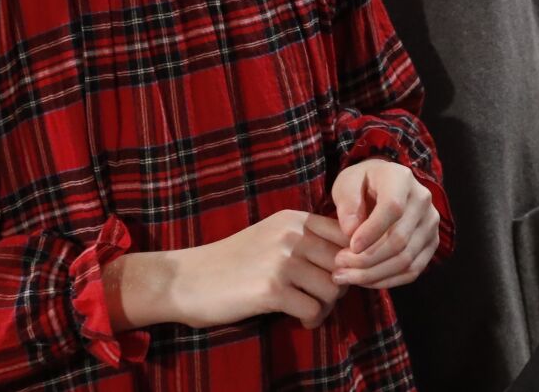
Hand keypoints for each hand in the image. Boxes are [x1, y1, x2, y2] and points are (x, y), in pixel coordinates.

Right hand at [105, 210, 350, 330]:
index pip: (346, 235)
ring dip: (326, 306)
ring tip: (309, 310)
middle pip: (343, 264)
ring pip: (333, 289)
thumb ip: (307, 241)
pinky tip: (300, 320)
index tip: (336, 276)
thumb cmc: (232, 263)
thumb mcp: (272, 238)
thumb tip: (351, 260)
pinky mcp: (271, 290)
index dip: (349, 260)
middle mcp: (291, 235)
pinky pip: (313, 309)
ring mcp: (281, 261)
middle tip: (320, 298)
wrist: (187, 280)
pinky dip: (311, 320)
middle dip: (339, 286)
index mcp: (293, 219)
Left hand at [328, 159, 440, 289]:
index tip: (350, 247)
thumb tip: (351, 231)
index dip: (372, 231)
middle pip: (399, 239)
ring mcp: (430, 223)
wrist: (384, 185)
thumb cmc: (362, 184)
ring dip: (374, 274)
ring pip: (406, 259)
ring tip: (345, 276)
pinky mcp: (431, 243)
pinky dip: (387, 280)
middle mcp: (423, 201)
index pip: (393, 208)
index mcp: (402, 179)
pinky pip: (413, 270)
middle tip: (339, 265)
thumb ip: (347, 203)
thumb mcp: (347, 182)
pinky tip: (365, 281)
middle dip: (366, 259)